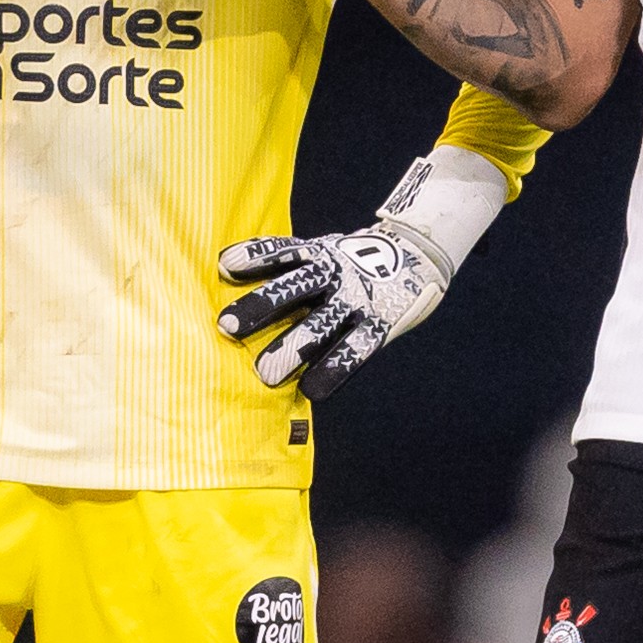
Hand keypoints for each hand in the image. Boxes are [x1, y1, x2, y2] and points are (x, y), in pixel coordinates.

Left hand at [218, 219, 448, 399]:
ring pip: (320, 324)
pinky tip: (311, 390)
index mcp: (317, 253)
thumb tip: (225, 270)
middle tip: (226, 327)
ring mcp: (357, 299)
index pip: (282, 251)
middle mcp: (335, 273)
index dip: (254, 257)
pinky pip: (353, 350)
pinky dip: (333, 370)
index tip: (225, 267)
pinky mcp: (379, 324)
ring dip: (292, 348)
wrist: (418, 255)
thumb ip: (285, 263)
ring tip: (265, 373)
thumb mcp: (322, 251)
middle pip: (293, 288)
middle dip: (260, 306)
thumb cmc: (351, 262)